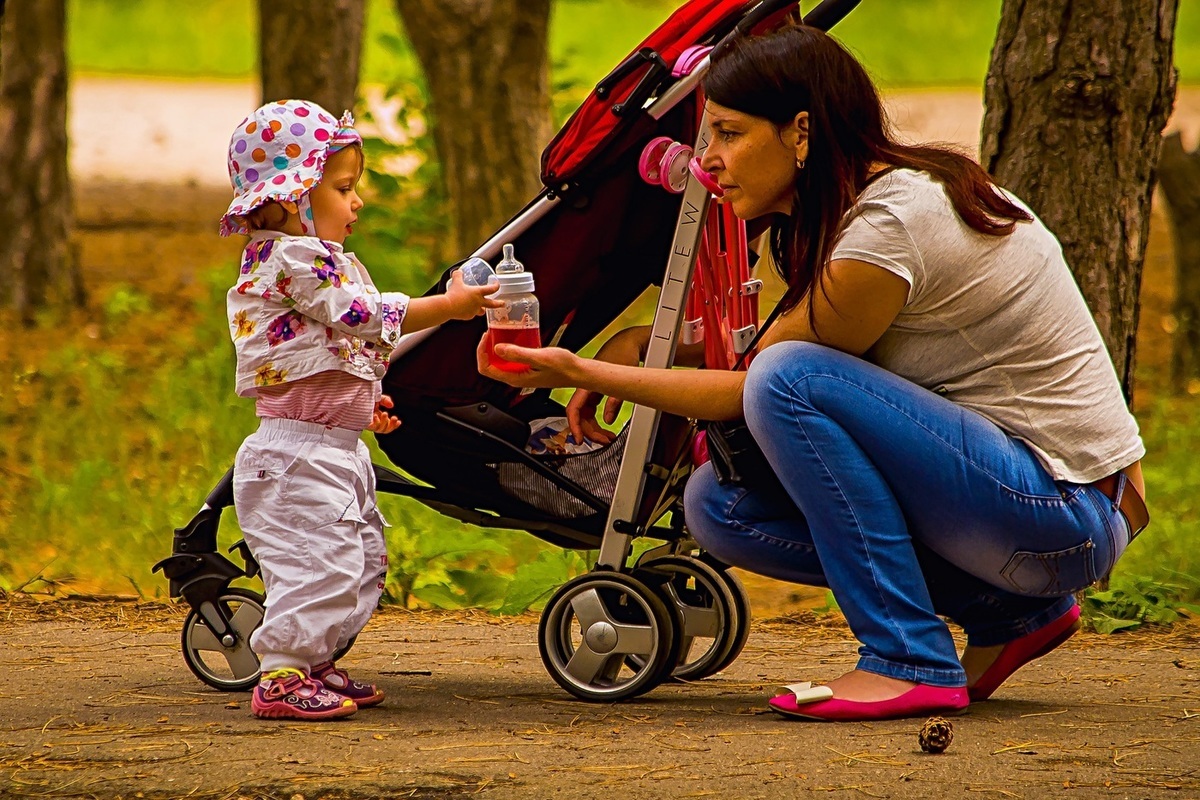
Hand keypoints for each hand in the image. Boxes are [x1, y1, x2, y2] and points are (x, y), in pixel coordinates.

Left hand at [367, 394, 400, 433]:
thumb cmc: (364, 397)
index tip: (399, 421)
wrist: (353, 397)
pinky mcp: (363, 423)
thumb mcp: (377, 397)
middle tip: (394, 417)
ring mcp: (368, 423)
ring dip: (385, 423)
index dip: (394, 425)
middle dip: (391, 425)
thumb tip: (392, 406)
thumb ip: (385, 400)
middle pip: (384, 430)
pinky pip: (371, 427)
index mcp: (377, 416)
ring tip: (385, 413)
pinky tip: (376, 416)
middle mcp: (373, 421)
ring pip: (379, 429)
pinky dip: (376, 423)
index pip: (387, 425)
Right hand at [443, 268, 502, 320]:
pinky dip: (470, 312)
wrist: (447, 307)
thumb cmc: (453, 294)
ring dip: (482, 309)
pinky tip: (466, 310)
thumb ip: (458, 275)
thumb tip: (458, 271)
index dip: (496, 286)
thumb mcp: (456, 282)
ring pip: (482, 311)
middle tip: (503, 303)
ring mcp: (474, 311)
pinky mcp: (469, 316)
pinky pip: (472, 314)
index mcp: (478, 293)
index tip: (498, 285)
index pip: (491, 289)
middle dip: (499, 303)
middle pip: (493, 304)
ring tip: (481, 308)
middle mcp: (479, 303)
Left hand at [476, 331, 582, 388]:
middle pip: (491, 364)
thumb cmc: (563, 368)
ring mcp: (520, 373)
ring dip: (497, 346)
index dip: (482, 353)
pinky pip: (512, 358)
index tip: (486, 338)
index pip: (486, 369)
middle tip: (492, 331)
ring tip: (500, 332)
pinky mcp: (527, 368)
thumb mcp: (539, 358)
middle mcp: (515, 377)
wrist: (577, 372)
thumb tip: (497, 348)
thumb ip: (518, 354)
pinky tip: (515, 337)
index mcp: (515, 378)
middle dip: (487, 348)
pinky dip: (509, 347)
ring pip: (501, 360)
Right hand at [562, 326, 646, 443]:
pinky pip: (593, 410)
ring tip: (608, 438)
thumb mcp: (622, 379)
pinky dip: (598, 420)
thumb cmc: (622, 352)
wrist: (629, 342)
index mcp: (587, 382)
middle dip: (589, 431)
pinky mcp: (598, 391)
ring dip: (595, 428)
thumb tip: (608, 419)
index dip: (575, 425)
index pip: (574, 409)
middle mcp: (586, 387)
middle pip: (581, 416)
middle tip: (603, 441)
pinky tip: (607, 427)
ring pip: (587, 414)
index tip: (578, 439)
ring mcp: (591, 389)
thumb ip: (615, 401)